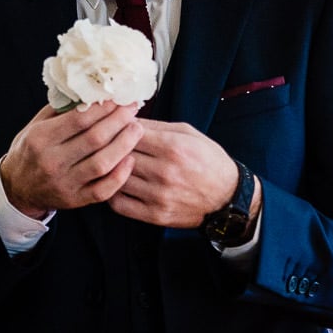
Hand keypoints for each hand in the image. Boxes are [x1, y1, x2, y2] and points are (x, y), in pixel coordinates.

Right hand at [0, 101, 143, 216]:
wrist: (17, 188)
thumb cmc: (29, 152)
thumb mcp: (35, 126)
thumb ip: (60, 110)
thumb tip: (91, 93)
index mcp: (40, 138)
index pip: (79, 119)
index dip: (104, 107)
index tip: (119, 98)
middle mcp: (52, 161)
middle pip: (95, 139)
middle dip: (119, 121)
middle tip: (132, 109)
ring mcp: (64, 183)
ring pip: (102, 163)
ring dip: (124, 144)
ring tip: (136, 129)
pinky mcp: (75, 200)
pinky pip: (103, 190)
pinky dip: (120, 175)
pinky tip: (130, 159)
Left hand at [110, 119, 253, 227]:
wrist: (228, 197)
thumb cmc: (208, 160)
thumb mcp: (188, 133)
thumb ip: (156, 126)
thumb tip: (126, 117)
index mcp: (173, 147)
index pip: (129, 132)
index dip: (118, 127)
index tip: (113, 126)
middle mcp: (164, 172)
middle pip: (120, 154)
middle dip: (110, 146)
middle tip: (104, 143)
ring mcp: (158, 195)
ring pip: (116, 178)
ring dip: (109, 169)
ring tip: (108, 162)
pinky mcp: (155, 215)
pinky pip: (119, 203)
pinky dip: (112, 192)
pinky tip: (115, 183)